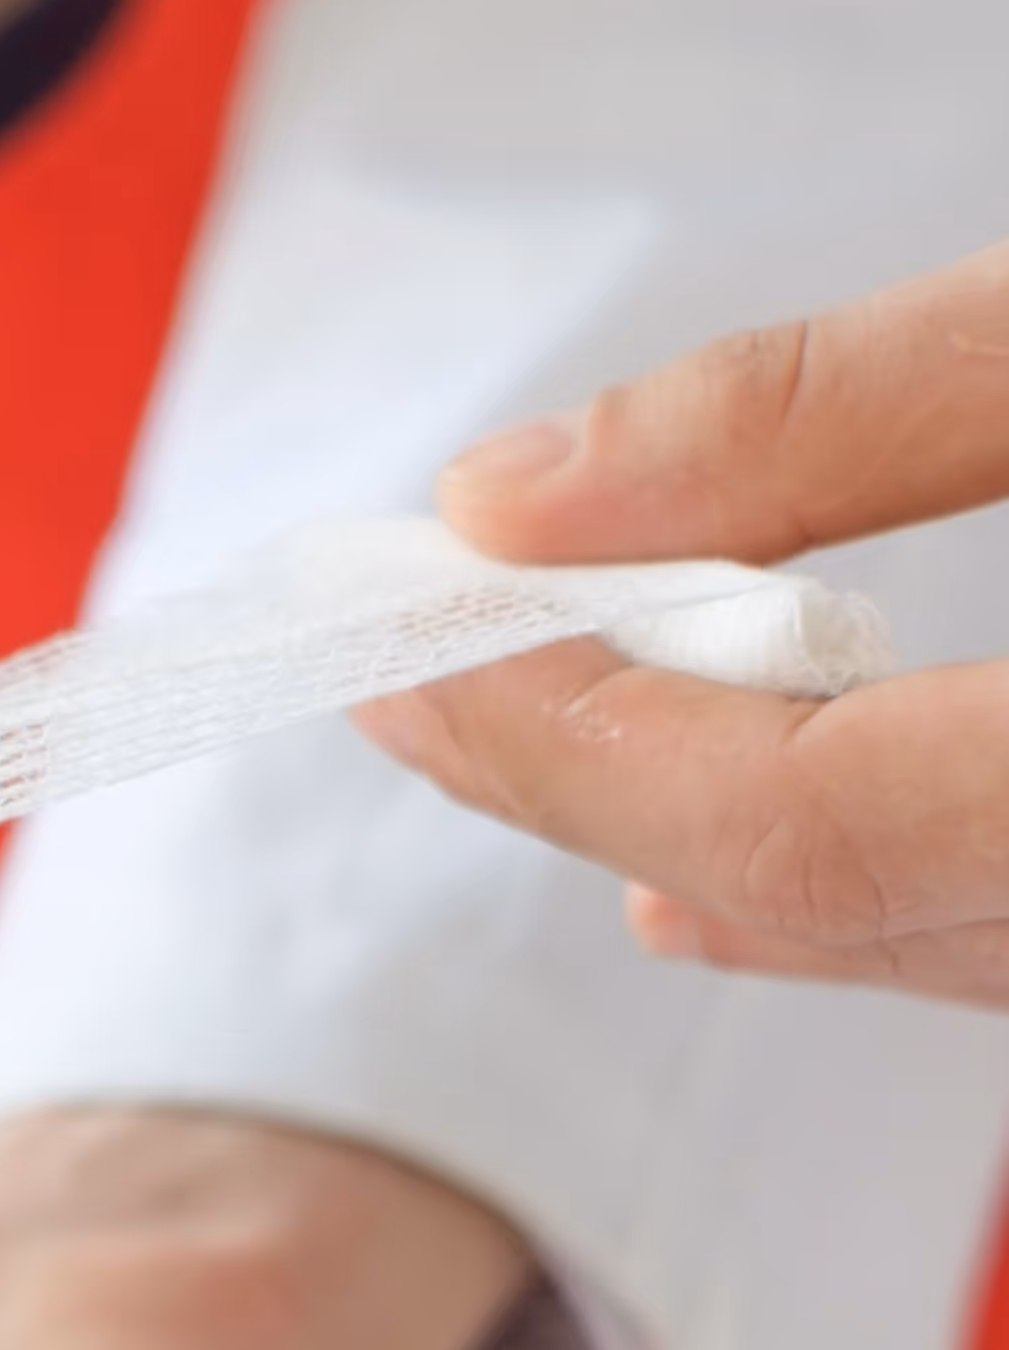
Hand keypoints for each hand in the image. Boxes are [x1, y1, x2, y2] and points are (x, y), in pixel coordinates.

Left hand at [355, 241, 1008, 1003]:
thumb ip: (835, 410)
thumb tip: (515, 498)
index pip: (797, 823)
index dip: (572, 731)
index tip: (414, 627)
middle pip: (826, 896)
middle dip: (587, 778)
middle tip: (398, 674)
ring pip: (899, 938)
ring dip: (692, 838)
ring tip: (501, 733)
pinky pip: (981, 939)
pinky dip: (834, 890)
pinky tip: (686, 879)